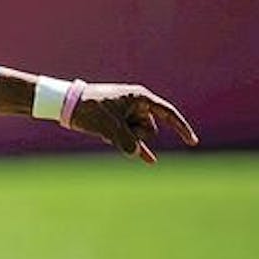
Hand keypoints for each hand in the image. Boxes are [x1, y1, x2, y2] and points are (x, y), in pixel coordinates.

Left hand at [67, 83, 198, 163]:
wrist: (67, 104)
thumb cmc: (90, 108)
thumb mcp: (109, 125)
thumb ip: (126, 141)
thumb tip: (136, 153)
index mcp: (140, 98)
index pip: (168, 114)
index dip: (181, 128)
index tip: (192, 142)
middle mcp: (137, 105)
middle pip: (150, 130)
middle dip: (135, 135)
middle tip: (112, 126)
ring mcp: (128, 116)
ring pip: (138, 136)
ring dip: (124, 138)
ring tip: (104, 128)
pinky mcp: (119, 125)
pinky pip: (133, 140)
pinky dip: (139, 149)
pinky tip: (150, 161)